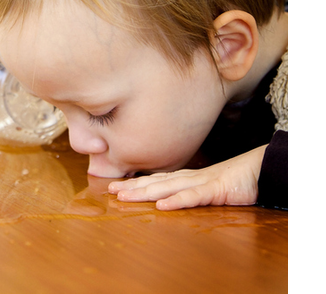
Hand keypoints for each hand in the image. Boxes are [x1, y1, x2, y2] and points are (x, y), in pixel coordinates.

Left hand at [108, 145, 266, 210]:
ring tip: (125, 197)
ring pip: (168, 188)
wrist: (264, 167)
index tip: (113, 186)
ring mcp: (202, 182)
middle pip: (155, 183)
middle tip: (109, 191)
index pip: (155, 180)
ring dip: (145, 193)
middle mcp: (189, 178)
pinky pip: (195, 197)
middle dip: (131, 187)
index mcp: (187, 178)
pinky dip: (178, 201)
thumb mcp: (209, 186)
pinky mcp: (218, 189)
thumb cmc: (237, 178)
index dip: (134, 183)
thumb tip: (170, 196)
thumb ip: (190, 190)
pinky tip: (163, 205)